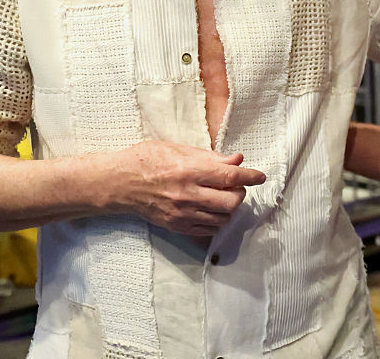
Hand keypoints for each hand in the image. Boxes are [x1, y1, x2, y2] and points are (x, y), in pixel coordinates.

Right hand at [104, 140, 265, 236]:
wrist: (119, 184)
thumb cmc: (147, 159)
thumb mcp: (178, 149)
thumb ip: (210, 157)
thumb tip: (237, 159)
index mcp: (189, 170)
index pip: (230, 176)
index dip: (250, 176)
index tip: (260, 176)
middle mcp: (187, 194)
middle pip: (231, 201)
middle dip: (240, 193)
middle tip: (236, 185)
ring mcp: (182, 213)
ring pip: (222, 217)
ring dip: (230, 207)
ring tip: (223, 196)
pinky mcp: (177, 226)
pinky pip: (208, 229)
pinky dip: (217, 220)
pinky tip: (212, 209)